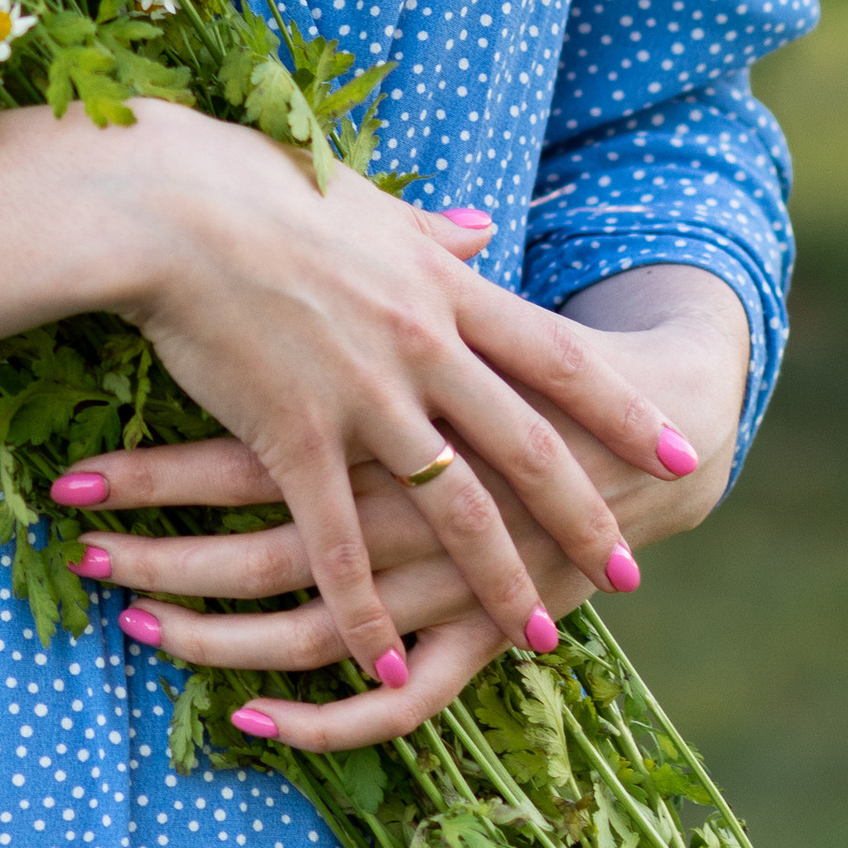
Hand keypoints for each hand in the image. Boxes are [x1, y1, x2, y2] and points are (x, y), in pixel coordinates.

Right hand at [74, 109, 715, 709]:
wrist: (169, 206)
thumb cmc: (257, 187)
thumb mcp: (367, 202)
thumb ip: (433, 233)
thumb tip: (485, 229)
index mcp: (442, 285)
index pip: (558, 358)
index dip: (622, 411)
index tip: (679, 451)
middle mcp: (421, 344)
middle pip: (526, 445)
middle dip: (582, 518)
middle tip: (627, 575)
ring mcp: (362, 395)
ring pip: (453, 508)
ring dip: (499, 580)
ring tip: (537, 635)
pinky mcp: (294, 435)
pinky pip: (340, 544)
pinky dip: (366, 610)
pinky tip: (387, 660)